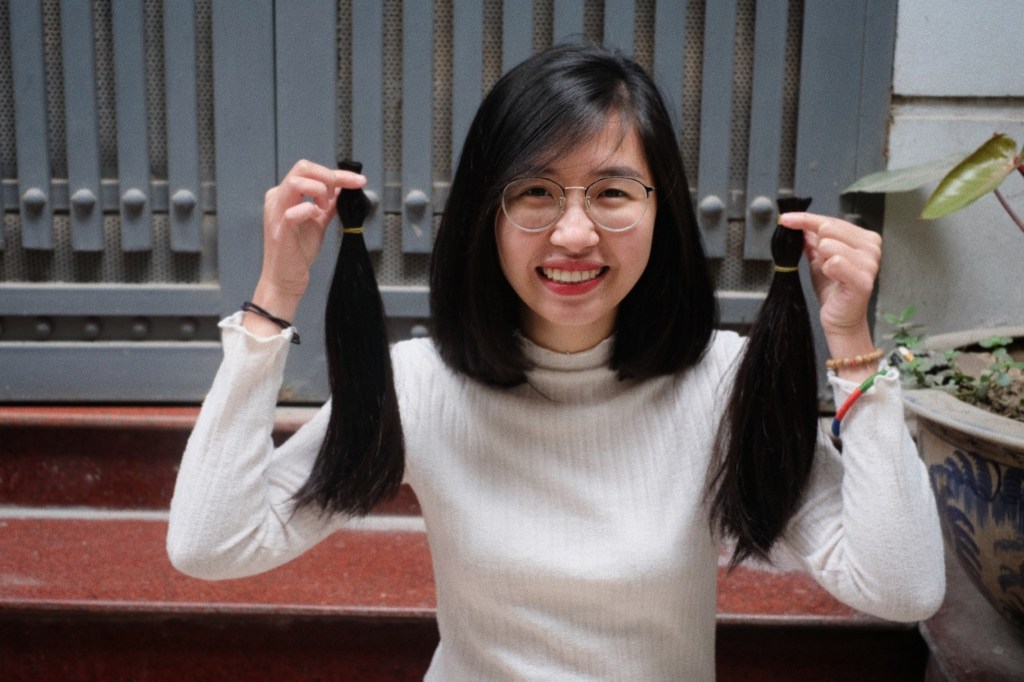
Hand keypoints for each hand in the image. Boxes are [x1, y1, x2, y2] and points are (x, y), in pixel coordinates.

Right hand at [253, 160, 365, 320]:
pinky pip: (292, 212)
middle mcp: (278, 199)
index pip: (310, 170)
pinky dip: (309, 210)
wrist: (286, 278)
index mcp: (286, 194)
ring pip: (295, 182)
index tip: (358, 181)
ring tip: (324, 208)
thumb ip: (328, 205)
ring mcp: (276, 213)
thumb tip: (342, 189)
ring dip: (319, 191)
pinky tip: (316, 216)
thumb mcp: (318, 222)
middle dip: (329, 177)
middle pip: (302, 168)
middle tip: (338, 195)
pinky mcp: (280, 231)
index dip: (338, 173)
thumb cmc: (297, 252)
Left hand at [778, 212, 881, 378]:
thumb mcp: (818, 260)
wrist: (840, 318)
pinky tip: (835, 280)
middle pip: (828, 228)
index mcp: (865, 238)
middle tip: (823, 263)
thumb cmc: (834, 290)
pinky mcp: (863, 279)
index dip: (805, 219)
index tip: (785, 219)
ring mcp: (870, 262)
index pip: (830, 220)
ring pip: (828, 245)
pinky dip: (827, 270)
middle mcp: (871, 247)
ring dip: (822, 260)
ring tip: (831, 274)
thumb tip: (800, 225)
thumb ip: (812, 240)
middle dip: (817, 245)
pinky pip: (834, 263)